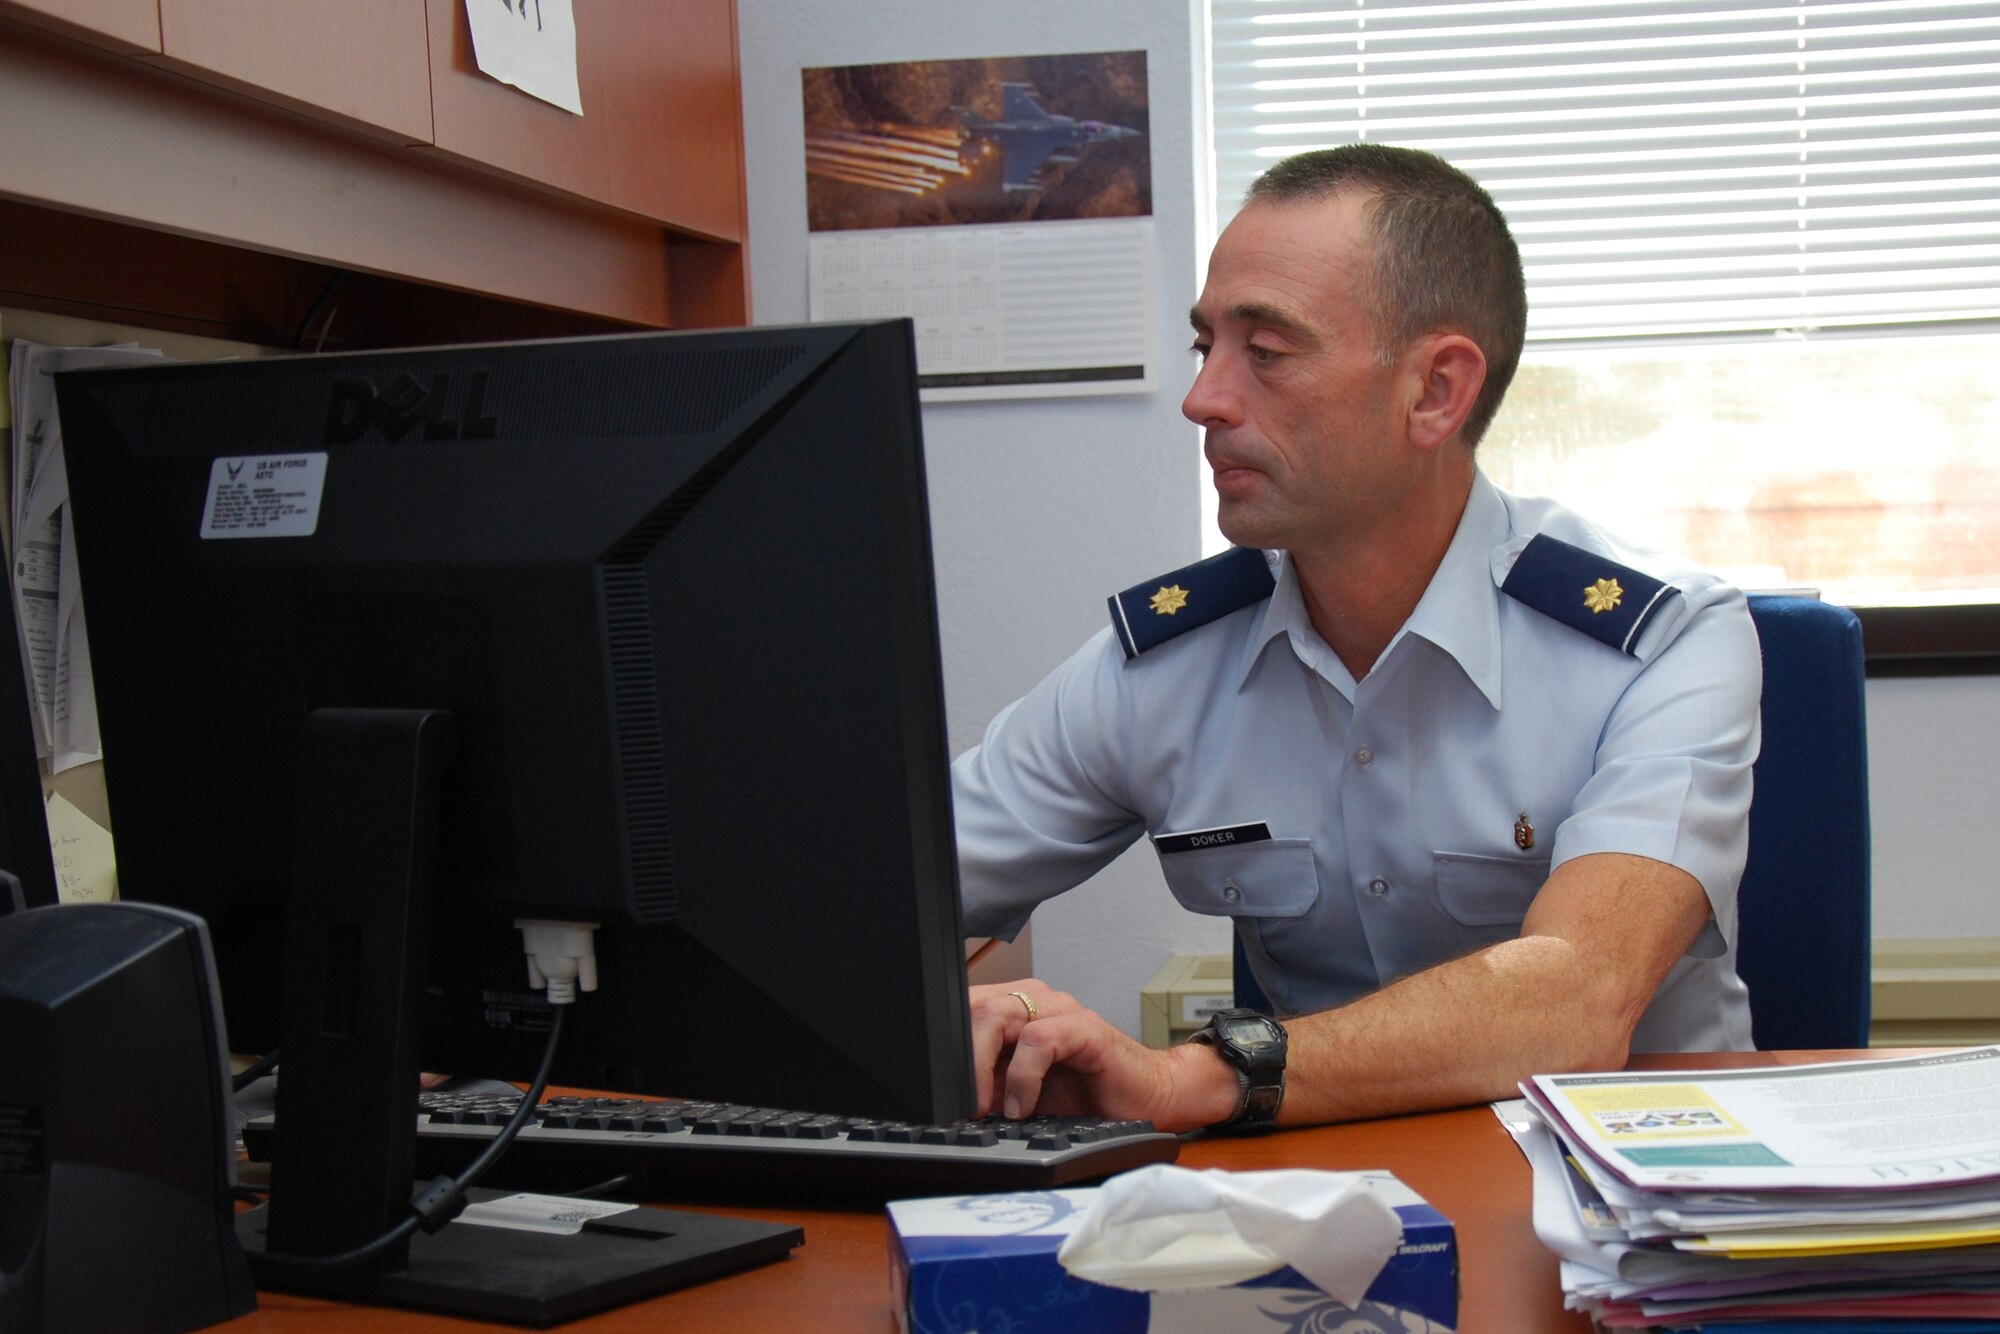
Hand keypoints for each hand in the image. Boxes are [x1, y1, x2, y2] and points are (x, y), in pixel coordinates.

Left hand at [968, 979, 1236, 1131]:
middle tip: (958, 1103)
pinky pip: (1039, 1039)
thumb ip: (988, 1084)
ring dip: (981, 1066)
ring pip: (998, 1015)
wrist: (1148, 1100)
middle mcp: (1036, 1002)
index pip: (963, 1007)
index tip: (937, 1089)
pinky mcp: (1085, 1028)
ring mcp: (1061, 1011)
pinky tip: (1022, 1108)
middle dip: (958, 1058)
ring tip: (985, 1107)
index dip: (944, 1043)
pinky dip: (1022, 1076)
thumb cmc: (1086, 1097)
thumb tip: (946, 1098)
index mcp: (1016, 1010)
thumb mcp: (1020, 1094)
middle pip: (973, 1007)